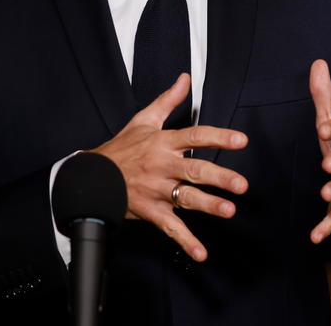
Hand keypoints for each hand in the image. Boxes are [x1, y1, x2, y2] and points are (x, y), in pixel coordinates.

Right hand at [91, 73, 248, 261]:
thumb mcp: (144, 120)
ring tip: (229, 210)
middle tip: (241, 184)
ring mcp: (156, 190)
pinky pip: (170, 227)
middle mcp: (161, 166)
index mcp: (162, 142)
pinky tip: (201, 252)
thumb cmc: (121, 148)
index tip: (241, 141)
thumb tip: (185, 78)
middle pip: (194, 170)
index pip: (195, 136)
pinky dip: (185, 241)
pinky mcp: (150, 211)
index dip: (218, 137)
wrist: (90, 178)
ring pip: (185, 198)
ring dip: (208, 205)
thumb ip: (169, 100)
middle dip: (219, 178)